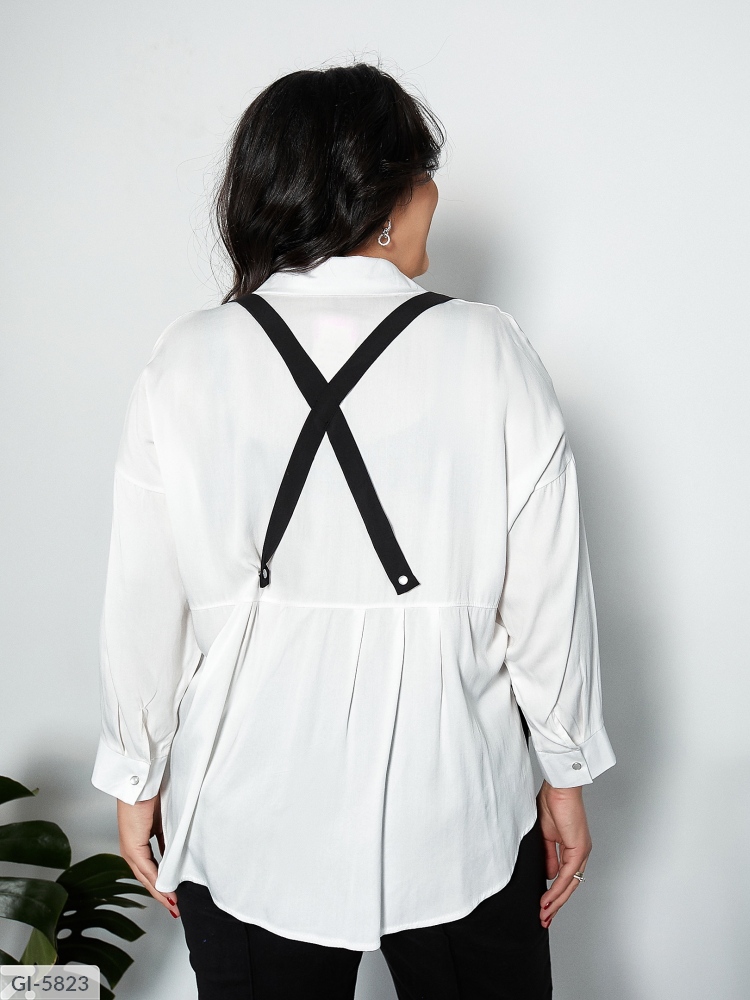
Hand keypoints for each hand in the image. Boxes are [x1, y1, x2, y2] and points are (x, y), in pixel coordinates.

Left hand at [117, 793, 179, 917]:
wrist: (141, 782)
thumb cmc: (152, 794)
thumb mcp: (163, 821)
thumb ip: (168, 838)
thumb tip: (177, 852)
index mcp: (138, 842)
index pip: (149, 869)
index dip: (161, 884)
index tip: (173, 895)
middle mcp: (131, 849)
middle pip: (146, 878)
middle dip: (161, 894)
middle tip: (175, 907)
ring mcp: (130, 848)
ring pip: (145, 876)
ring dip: (159, 891)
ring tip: (172, 903)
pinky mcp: (133, 845)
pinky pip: (146, 866)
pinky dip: (156, 879)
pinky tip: (165, 888)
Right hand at [536, 780, 591, 928]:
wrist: (559, 787)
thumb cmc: (551, 802)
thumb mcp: (545, 835)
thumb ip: (547, 855)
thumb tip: (548, 875)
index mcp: (573, 848)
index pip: (566, 878)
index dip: (555, 894)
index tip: (543, 908)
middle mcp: (580, 853)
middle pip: (570, 886)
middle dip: (556, 905)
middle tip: (544, 920)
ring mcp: (582, 851)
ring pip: (570, 884)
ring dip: (556, 901)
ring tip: (544, 914)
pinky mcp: (579, 848)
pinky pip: (568, 874)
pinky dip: (557, 888)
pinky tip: (548, 899)